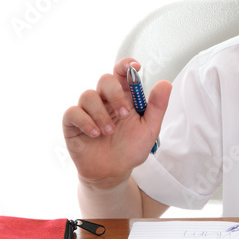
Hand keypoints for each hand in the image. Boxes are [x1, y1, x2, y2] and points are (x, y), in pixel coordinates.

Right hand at [62, 58, 170, 188]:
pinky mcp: (73, 123)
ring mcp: (88, 110)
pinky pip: (73, 112)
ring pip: (88, 95)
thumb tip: (165, 83)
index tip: (135, 67)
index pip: (122, 73)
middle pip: (105, 80)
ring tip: (109, 132)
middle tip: (124, 115)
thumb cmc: (131, 149)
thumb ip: (157, 107)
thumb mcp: (149, 129)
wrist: (113, 173)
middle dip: (115, 94)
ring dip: (101, 114)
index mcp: (124, 97)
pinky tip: (95, 134)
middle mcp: (105, 100)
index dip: (126, 65)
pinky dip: (85, 121)